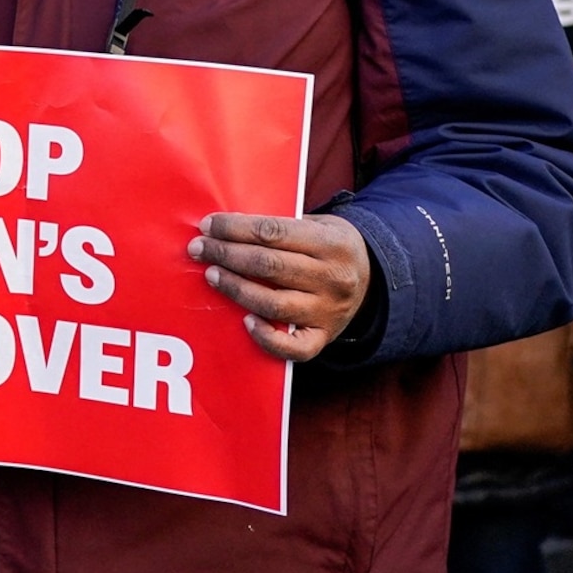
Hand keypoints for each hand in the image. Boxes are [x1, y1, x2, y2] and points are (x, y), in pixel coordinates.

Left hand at [187, 211, 371, 360]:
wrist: (373, 280)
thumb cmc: (328, 248)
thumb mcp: (317, 226)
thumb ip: (279, 228)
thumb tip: (224, 227)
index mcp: (330, 243)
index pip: (272, 232)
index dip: (234, 228)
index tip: (208, 225)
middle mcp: (332, 278)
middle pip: (267, 266)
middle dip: (226, 254)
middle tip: (199, 248)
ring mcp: (328, 311)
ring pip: (273, 303)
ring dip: (235, 288)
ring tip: (211, 275)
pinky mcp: (324, 337)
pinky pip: (294, 347)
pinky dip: (267, 337)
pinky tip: (245, 322)